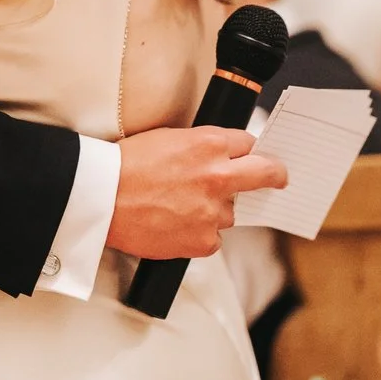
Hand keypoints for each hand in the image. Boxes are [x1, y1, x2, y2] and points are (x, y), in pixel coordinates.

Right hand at [107, 126, 288, 259]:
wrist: (101, 198)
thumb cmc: (126, 165)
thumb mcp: (168, 138)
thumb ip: (201, 147)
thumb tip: (221, 156)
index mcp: (210, 144)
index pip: (249, 144)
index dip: (245, 151)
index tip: (252, 157)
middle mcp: (218, 177)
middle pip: (265, 174)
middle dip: (275, 175)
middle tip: (279, 178)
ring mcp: (213, 212)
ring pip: (230, 213)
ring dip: (214, 210)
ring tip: (180, 207)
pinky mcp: (203, 241)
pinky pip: (212, 238)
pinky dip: (198, 234)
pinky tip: (174, 225)